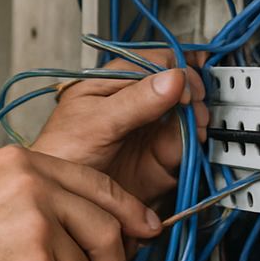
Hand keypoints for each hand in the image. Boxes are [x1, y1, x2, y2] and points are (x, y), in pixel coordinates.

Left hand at [30, 54, 208, 203]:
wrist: (66, 199)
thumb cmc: (62, 155)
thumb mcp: (96, 122)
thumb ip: (135, 101)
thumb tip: (172, 78)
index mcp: (112, 83)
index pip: (153, 61)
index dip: (173, 68)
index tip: (182, 84)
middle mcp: (134, 102)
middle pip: (176, 84)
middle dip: (190, 90)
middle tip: (192, 102)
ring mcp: (148, 127)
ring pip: (185, 111)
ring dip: (197, 114)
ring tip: (194, 122)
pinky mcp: (160, 153)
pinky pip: (186, 140)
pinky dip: (196, 138)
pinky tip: (194, 138)